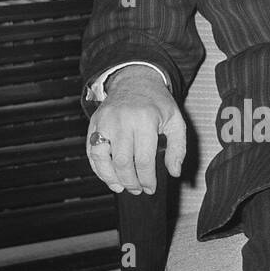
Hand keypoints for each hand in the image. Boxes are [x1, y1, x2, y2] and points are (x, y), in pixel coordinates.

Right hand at [86, 67, 186, 194]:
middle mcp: (122, 120)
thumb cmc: (157, 103)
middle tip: (137, 190)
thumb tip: (174, 172)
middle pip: (122, 162)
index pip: (144, 160)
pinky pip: (91, 151)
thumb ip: (178, 148)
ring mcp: (105, 121)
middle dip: (130, 182)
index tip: (150, 188)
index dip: (147, 179)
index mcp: (145, 120)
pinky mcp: (94, 123)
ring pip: (102, 158)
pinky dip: (98, 168)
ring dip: (110, 178)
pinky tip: (108, 176)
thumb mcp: (175, 121)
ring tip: (121, 187)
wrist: (134, 80)